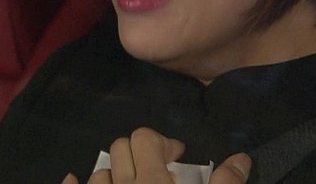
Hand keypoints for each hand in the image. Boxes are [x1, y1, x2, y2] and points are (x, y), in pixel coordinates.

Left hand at [61, 127, 250, 183]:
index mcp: (152, 181)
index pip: (145, 137)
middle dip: (139, 153)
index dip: (162, 142)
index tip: (178, 156)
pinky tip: (74, 180)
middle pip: (120, 146)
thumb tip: (241, 158)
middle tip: (158, 171)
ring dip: (115, 175)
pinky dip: (73, 183)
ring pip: (100, 172)